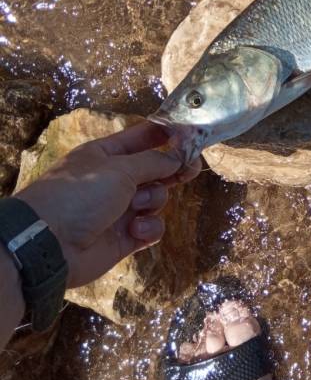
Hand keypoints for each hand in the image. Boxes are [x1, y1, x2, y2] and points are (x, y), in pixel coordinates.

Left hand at [15, 121, 199, 287]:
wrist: (50, 244)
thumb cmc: (80, 194)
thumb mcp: (118, 168)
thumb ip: (153, 161)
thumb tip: (177, 156)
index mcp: (107, 155)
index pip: (142, 138)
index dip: (166, 135)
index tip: (190, 135)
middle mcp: (114, 179)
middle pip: (154, 169)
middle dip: (172, 169)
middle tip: (192, 168)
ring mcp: (121, 209)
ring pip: (156, 198)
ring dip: (152, 201)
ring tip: (136, 206)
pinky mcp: (126, 237)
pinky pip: (151, 227)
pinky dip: (148, 227)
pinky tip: (135, 229)